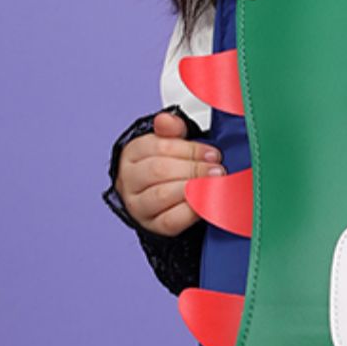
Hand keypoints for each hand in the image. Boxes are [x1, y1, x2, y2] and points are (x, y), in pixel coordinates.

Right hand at [115, 111, 223, 234]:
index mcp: (132, 153)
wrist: (160, 199)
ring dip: (193, 188)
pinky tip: (206, 203)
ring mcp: (138, 204)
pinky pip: (170, 220)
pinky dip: (191, 211)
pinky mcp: (152, 225)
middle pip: (159, 170)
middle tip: (217, 170)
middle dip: (194, 169)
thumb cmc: (167, 166)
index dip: (190, 150)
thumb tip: (166, 120)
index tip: (212, 154)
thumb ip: (172, 130)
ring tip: (214, 185)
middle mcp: (129, 179)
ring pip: (162, 195)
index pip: (158, 146)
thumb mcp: (170, 143)